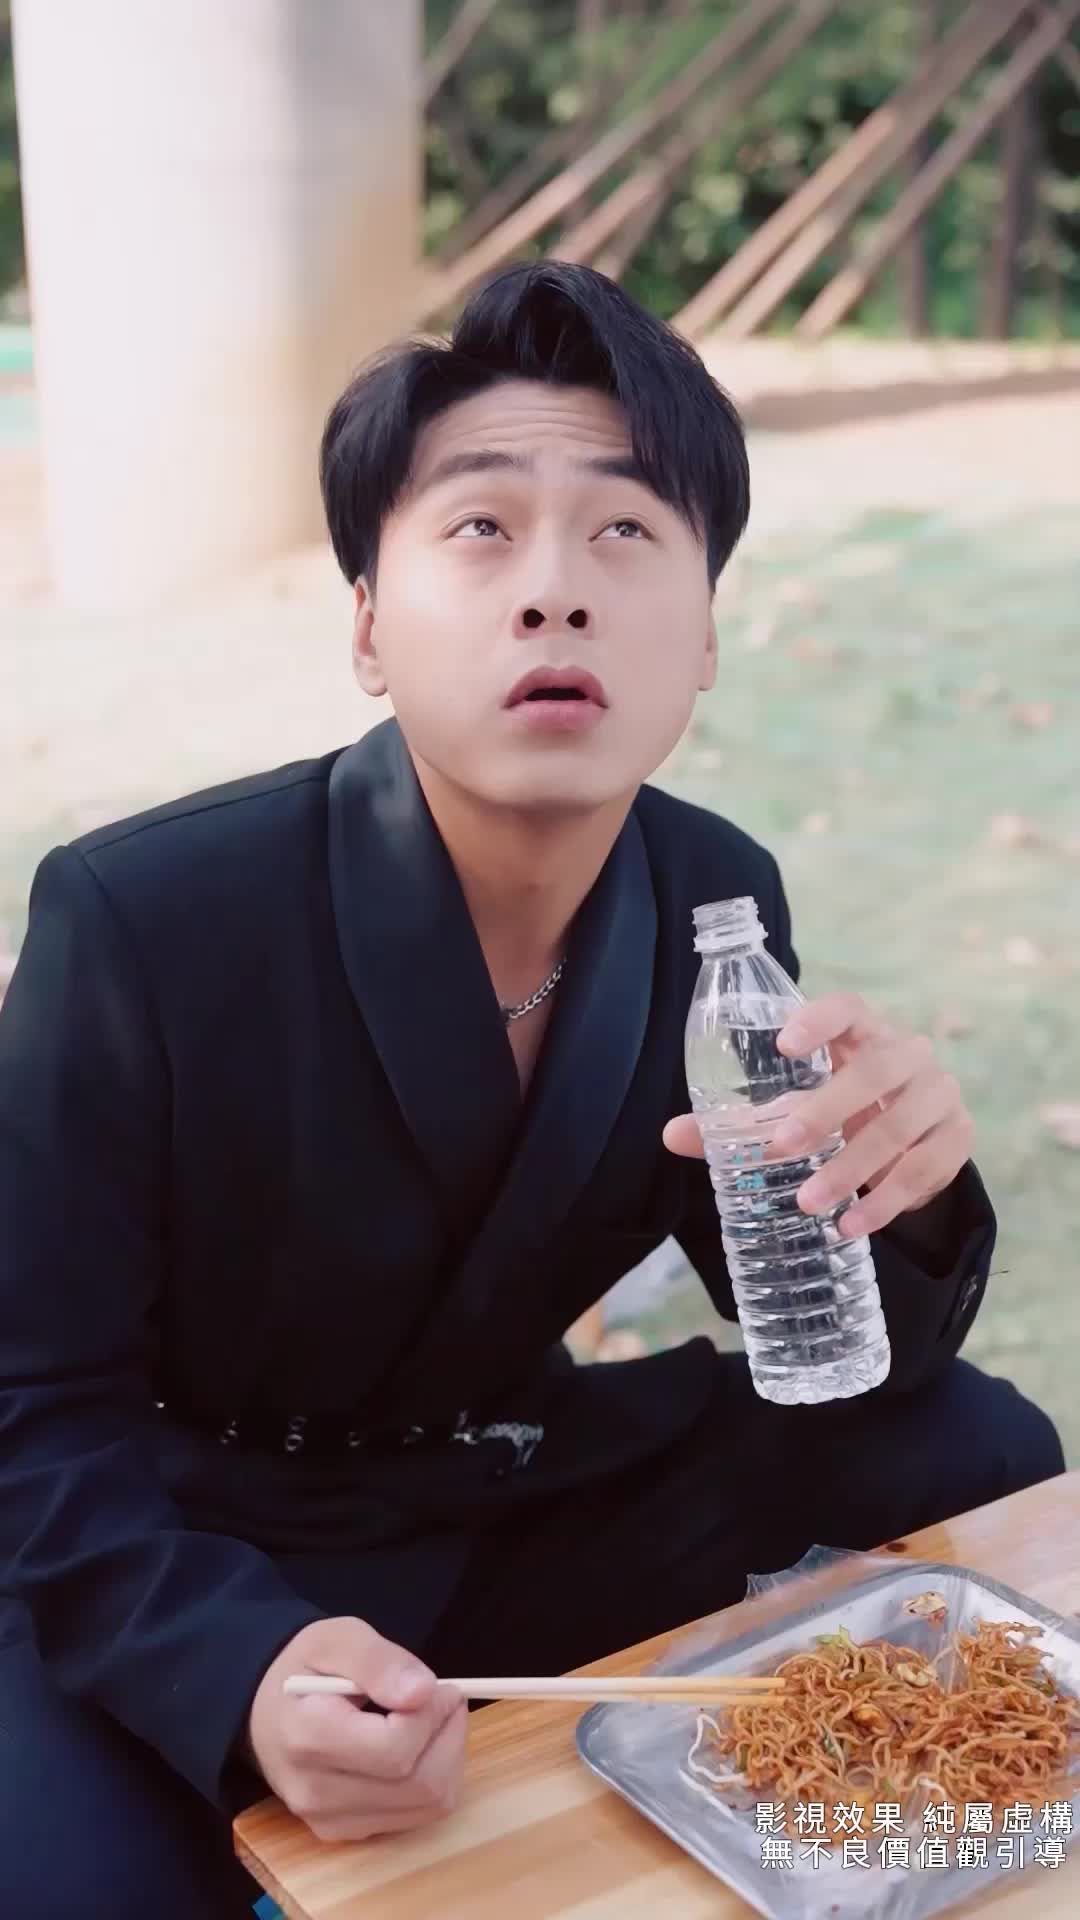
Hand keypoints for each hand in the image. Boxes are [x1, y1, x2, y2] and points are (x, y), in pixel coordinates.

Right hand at [247, 1617, 465, 1842]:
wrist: (264, 1709)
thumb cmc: (304, 1667)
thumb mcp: (337, 1639)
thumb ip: (379, 1660)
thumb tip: (423, 1692)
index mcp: (308, 1737)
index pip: (396, 1748)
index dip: (432, 1715)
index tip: (437, 1685)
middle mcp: (315, 1793)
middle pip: (420, 1784)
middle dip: (448, 1736)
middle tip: (445, 1699)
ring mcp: (329, 1821)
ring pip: (427, 1805)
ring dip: (447, 1758)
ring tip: (431, 1720)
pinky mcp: (344, 1832)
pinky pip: (416, 1817)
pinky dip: (432, 1780)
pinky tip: (415, 1748)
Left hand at [663, 992, 972, 1236]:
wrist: (913, 1139)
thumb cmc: (841, 1110)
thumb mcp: (796, 1110)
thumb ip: (741, 1122)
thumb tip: (673, 1135)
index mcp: (862, 1032)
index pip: (847, 1009)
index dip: (819, 1021)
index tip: (783, 1047)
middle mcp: (907, 1053)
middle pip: (875, 1071)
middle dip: (827, 1110)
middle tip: (784, 1146)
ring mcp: (939, 1093)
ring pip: (900, 1126)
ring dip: (853, 1168)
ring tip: (810, 1203)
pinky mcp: (958, 1137)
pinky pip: (925, 1168)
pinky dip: (885, 1201)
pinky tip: (852, 1225)